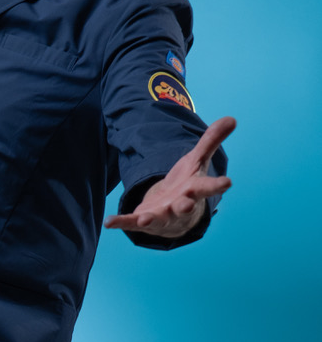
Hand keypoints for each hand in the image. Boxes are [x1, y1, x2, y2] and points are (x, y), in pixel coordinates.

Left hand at [104, 115, 235, 238]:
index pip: (208, 187)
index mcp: (194, 190)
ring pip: (159, 219)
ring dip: (152, 219)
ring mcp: (162, 216)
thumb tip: (232, 118)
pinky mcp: (144, 220)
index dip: (217, 185)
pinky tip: (109, 222)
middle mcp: (180, 206)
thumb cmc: (187, 185)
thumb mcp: (197, 161)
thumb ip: (210, 141)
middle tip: (187, 205)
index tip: (228, 182)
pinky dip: (121, 222)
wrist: (174, 214)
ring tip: (145, 219)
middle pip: (185, 206)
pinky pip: (131, 223)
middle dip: (185, 206)